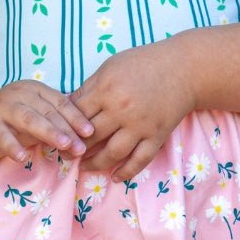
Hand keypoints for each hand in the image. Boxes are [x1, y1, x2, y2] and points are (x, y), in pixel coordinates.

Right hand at [0, 81, 93, 162]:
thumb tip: (81, 139)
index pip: (60, 102)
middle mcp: (19, 93)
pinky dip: (12, 145)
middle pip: (47, 111)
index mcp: (34, 89)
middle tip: (81, 146)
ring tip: (64, 146)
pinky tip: (21, 157)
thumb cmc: (8, 122)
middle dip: (67, 129)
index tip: (90, 132)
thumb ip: (53, 125)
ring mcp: (2, 108)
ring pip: (29, 119)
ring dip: (48, 132)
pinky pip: (1, 135)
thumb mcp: (33, 120)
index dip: (76, 117)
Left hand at [71, 43, 195, 180]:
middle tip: (63, 156)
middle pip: (91, 137)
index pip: (77, 115)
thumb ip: (89, 87)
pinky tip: (115, 177)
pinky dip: (126, 172)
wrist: (183, 69)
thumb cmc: (143, 63)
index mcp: (107, 90)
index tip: (55, 135)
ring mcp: (140, 125)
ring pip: (112, 154)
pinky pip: (139, 160)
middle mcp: (122, 110)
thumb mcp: (111, 67)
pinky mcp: (157, 136)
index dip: (63, 127)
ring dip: (94, 164)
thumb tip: (68, 106)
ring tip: (83, 167)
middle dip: (74, 149)